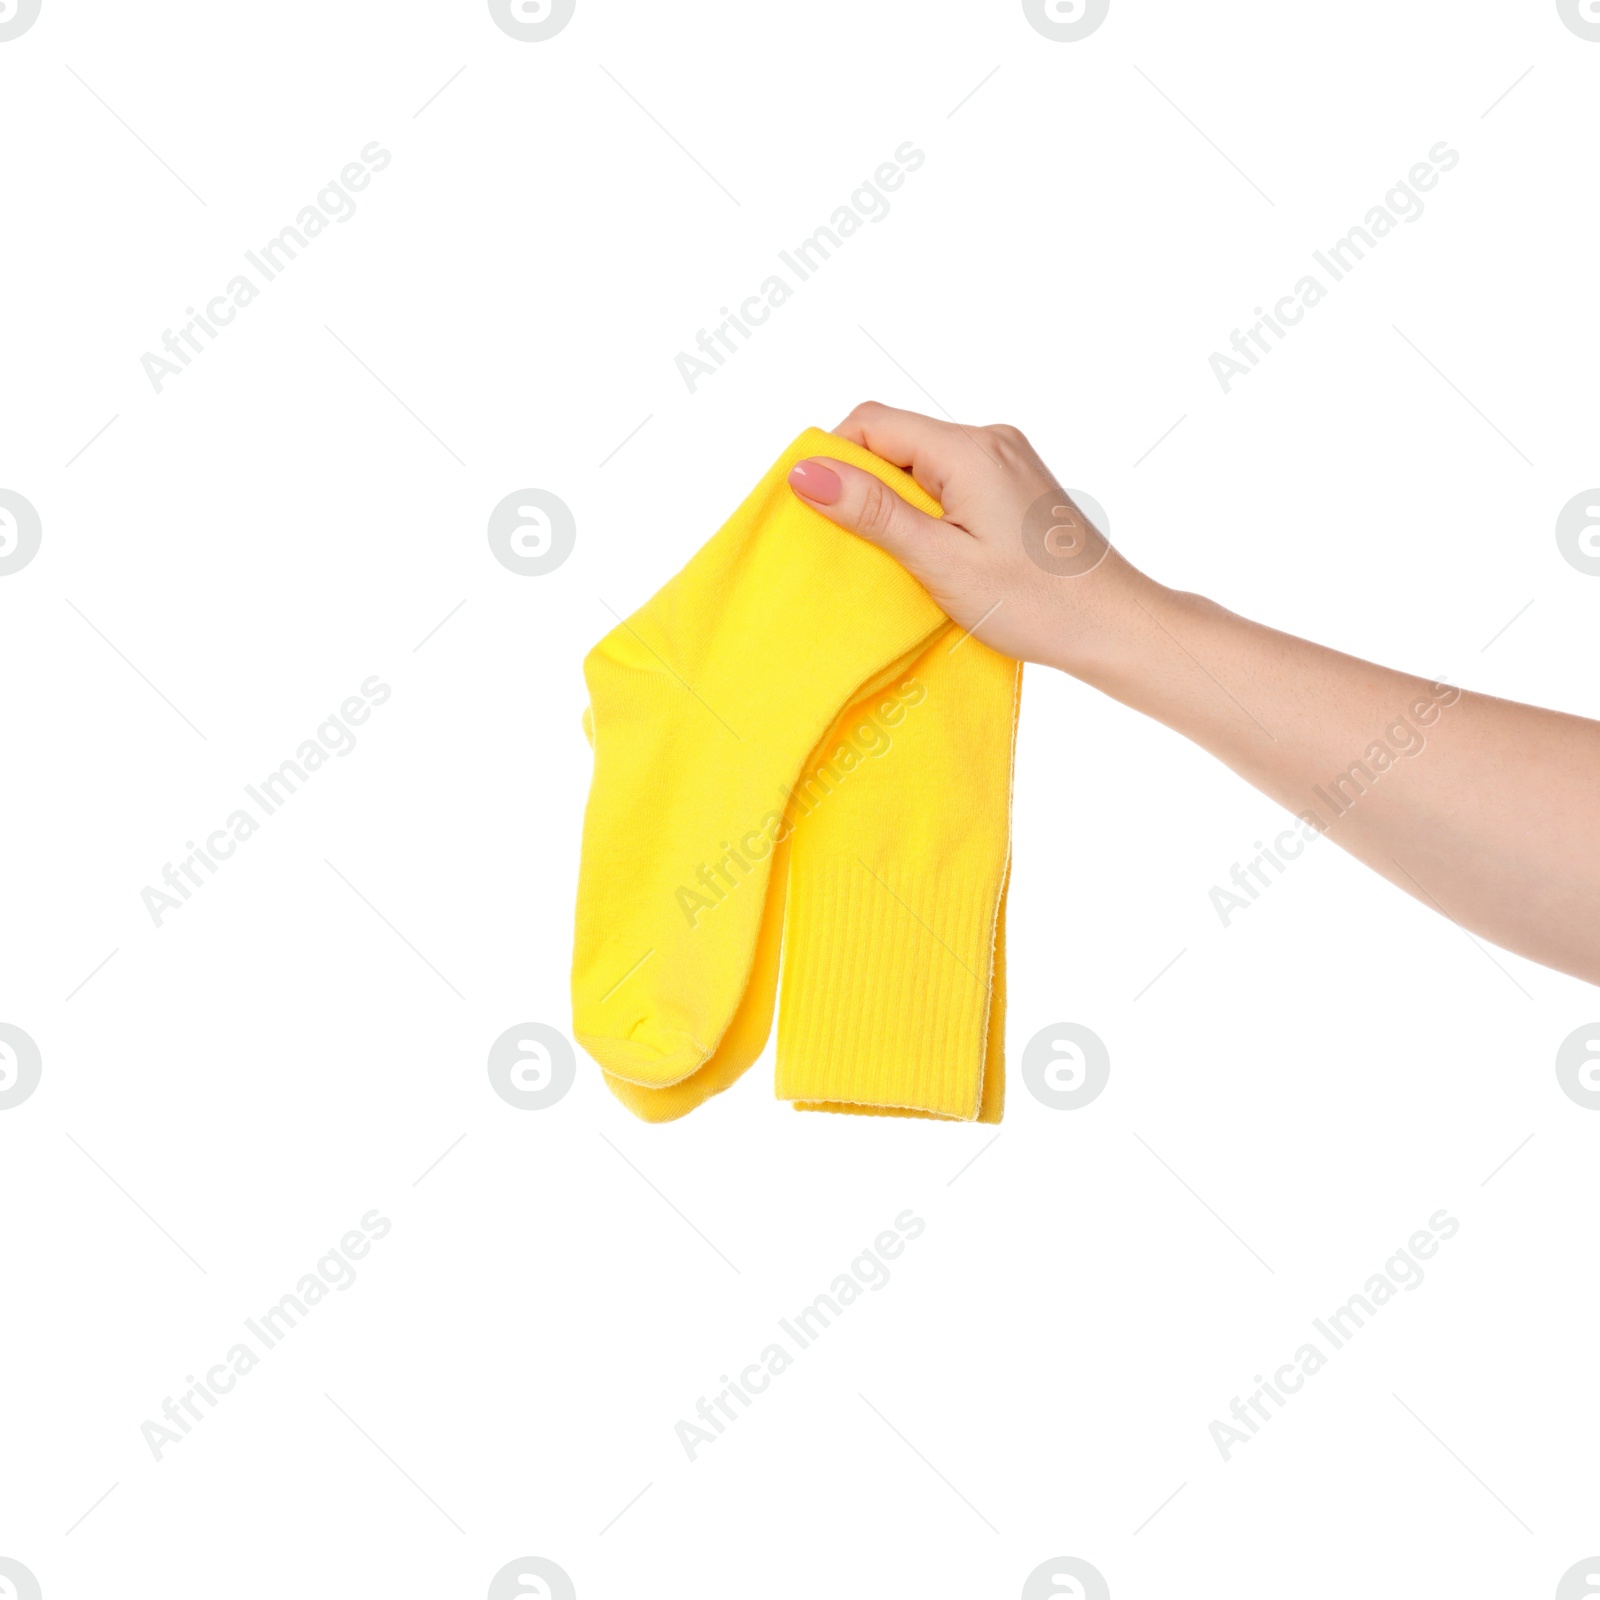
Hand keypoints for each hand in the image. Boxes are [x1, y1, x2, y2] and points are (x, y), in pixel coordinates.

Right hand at [786, 401, 1162, 679]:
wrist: (1114, 625)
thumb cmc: (1035, 603)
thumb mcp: (940, 562)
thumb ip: (872, 513)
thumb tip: (807, 472)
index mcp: (970, 449)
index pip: (872, 423)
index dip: (834, 460)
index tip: (822, 516)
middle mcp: (990, 439)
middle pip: (895, 439)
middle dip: (864, 486)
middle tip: (861, 547)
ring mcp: (1006, 459)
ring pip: (920, 462)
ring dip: (896, 502)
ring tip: (903, 557)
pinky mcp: (1014, 483)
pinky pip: (949, 479)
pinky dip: (926, 510)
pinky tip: (934, 554)